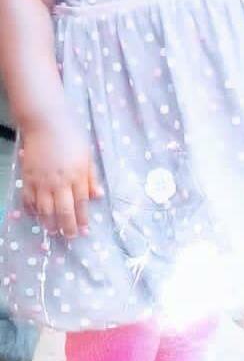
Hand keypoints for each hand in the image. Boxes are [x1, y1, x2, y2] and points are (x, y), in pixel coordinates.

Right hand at [19, 120, 102, 238]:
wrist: (46, 123)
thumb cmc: (71, 136)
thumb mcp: (87, 155)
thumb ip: (92, 177)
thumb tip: (98, 196)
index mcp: (77, 175)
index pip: (81, 203)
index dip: (83, 219)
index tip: (84, 231)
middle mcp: (60, 182)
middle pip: (63, 211)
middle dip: (67, 227)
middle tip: (69, 237)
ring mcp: (42, 181)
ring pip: (45, 209)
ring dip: (49, 223)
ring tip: (53, 231)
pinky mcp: (28, 178)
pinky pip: (28, 199)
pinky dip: (32, 210)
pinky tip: (36, 216)